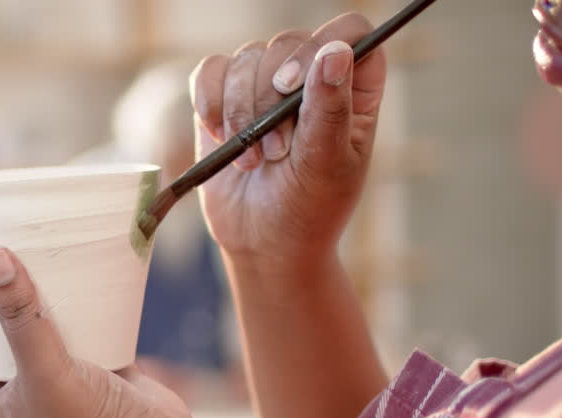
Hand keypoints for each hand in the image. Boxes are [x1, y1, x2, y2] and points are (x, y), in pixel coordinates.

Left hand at [0, 250, 200, 417]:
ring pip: (35, 334)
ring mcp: (60, 384)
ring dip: (31, 301)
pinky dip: (79, 306)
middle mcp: (21, 394)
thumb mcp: (47, 374)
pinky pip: (80, 331)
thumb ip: (19, 318)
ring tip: (29, 256)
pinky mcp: (99, 373)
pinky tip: (83, 273)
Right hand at [193, 13, 387, 272]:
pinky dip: (208, 103)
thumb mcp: (328, 164)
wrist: (264, 241)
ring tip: (253, 161)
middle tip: (277, 152)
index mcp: (353, 86)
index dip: (317, 48)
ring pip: (245, 58)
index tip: (291, 87)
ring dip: (241, 112)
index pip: (348, 31)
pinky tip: (220, 137)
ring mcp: (264, 85)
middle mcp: (310, 76)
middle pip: (287, 43)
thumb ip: (331, 108)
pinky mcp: (224, 100)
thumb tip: (336, 52)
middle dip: (269, 99)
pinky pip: (208, 73)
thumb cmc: (310, 208)